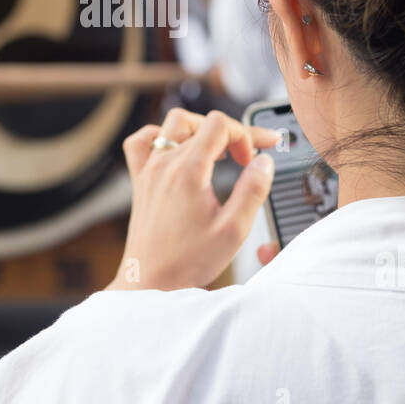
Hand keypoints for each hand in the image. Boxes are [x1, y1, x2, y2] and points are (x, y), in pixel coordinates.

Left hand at [107, 108, 278, 291]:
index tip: (255, 159)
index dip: (245, 134)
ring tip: (217, 150)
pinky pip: (142, 142)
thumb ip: (253, 190)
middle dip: (229, 132)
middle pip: (200, 122)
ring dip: (199, 129)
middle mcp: (164, 164)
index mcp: (188, 171)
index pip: (220, 125)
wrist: (151, 281)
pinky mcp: (140, 181)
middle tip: (246, 157)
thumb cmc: (190, 261)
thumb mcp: (234, 230)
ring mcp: (149, 170)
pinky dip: (160, 137)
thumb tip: (264, 161)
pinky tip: (175, 151)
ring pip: (172, 124)